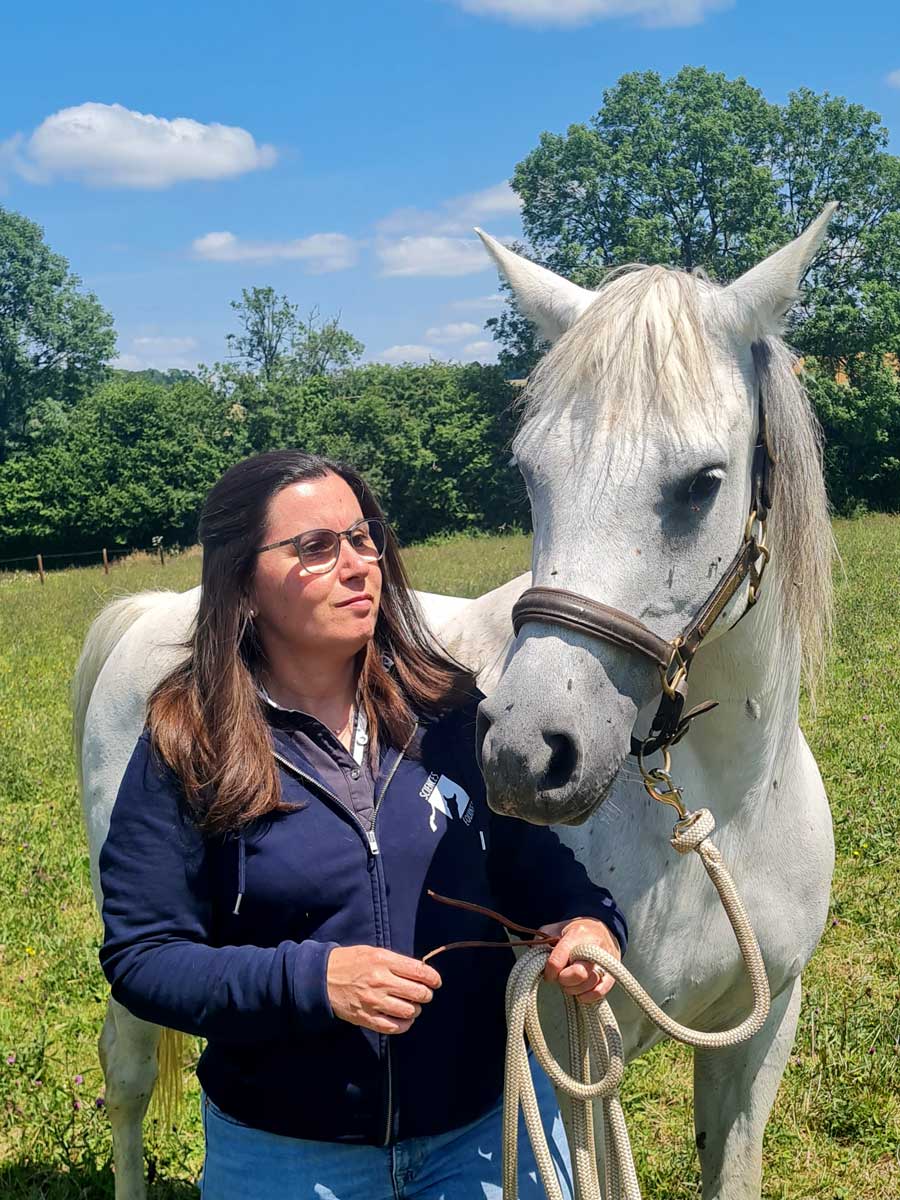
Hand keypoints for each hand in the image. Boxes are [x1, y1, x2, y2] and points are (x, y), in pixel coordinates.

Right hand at [326, 945, 441, 1034]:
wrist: (322, 978)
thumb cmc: (351, 962)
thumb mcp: (374, 952)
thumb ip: (396, 962)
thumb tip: (420, 972)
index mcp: (383, 961)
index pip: (419, 971)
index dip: (433, 978)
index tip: (435, 981)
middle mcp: (380, 981)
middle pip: (418, 993)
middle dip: (426, 994)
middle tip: (424, 994)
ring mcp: (373, 1001)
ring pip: (409, 1011)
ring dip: (415, 1010)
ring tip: (411, 1005)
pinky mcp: (366, 1018)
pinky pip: (394, 1027)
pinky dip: (404, 1025)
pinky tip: (403, 1019)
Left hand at [539, 918, 620, 1003]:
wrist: (601, 929)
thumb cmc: (574, 932)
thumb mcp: (555, 929)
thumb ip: (542, 942)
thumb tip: (537, 961)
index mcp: (577, 934)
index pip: (558, 959)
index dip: (549, 971)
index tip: (548, 974)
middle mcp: (594, 947)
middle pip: (578, 973)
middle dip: (564, 980)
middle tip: (561, 977)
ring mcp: (605, 961)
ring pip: (589, 984)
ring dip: (574, 989)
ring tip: (570, 982)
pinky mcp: (612, 973)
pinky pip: (601, 991)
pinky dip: (588, 996)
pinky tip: (580, 993)